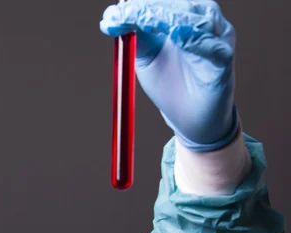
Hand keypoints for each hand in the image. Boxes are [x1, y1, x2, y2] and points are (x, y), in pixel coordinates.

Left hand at [100, 0, 238, 150]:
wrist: (190, 119)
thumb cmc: (170, 85)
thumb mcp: (145, 58)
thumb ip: (134, 37)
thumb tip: (111, 18)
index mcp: (182, 18)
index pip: (162, 2)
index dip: (138, 5)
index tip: (114, 15)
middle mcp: (202, 21)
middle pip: (178, 4)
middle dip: (149, 9)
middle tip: (124, 16)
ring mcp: (216, 38)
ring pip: (196, 18)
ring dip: (169, 17)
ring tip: (146, 21)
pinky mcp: (224, 58)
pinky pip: (213, 45)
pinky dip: (196, 40)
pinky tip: (178, 38)